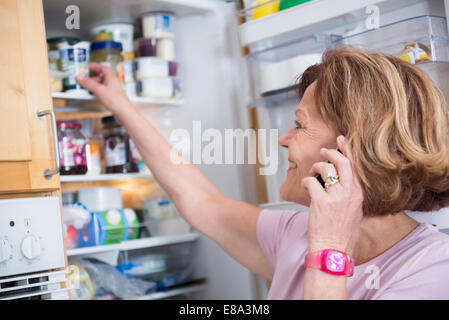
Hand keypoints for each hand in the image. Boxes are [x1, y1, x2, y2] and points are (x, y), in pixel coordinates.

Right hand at [76, 62, 132, 114]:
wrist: (124, 112)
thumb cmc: (116, 101)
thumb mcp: (99, 90)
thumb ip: (88, 83)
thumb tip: (80, 77)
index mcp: (112, 78)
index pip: (103, 68)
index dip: (95, 66)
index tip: (87, 67)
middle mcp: (113, 83)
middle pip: (102, 76)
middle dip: (93, 76)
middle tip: (85, 78)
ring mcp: (114, 90)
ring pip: (103, 84)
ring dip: (95, 84)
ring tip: (87, 86)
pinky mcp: (113, 97)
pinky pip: (104, 91)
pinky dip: (98, 91)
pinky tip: (94, 95)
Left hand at [302, 135, 363, 254]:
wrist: (333, 249)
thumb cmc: (340, 232)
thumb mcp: (353, 210)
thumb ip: (349, 194)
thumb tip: (340, 179)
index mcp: (358, 194)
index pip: (355, 166)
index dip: (347, 150)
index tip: (341, 139)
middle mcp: (349, 193)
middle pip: (342, 162)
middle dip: (330, 152)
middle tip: (322, 151)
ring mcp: (336, 197)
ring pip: (325, 168)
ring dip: (315, 167)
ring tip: (312, 174)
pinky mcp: (321, 203)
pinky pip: (311, 182)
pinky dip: (305, 181)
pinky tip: (305, 186)